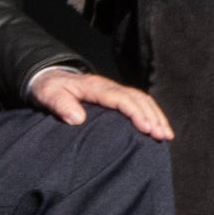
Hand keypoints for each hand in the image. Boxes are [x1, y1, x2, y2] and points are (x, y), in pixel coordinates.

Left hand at [30, 68, 172, 140]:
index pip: (121, 98)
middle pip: (137, 98)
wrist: (47, 78)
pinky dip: (150, 114)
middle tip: (162, 136)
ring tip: (166, 135)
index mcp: (94, 86)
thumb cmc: (48, 89)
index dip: (135, 113)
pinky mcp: (115, 96)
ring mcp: (113, 90)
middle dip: (152, 117)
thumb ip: (61, 105)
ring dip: (156, 116)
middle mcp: (108, 86)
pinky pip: (138, 102)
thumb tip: (78, 118)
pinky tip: (158, 127)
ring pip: (141, 99)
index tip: (146, 128)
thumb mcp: (48, 95)